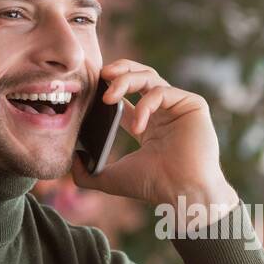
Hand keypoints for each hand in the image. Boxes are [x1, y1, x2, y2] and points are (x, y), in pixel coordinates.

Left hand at [71, 60, 237, 214]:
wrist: (182, 193)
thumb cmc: (153, 187)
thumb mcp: (111, 179)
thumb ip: (87, 174)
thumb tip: (71, 160)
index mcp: (148, 125)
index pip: (126, 97)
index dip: (107, 87)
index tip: (91, 89)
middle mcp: (164, 112)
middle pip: (139, 76)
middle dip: (118, 71)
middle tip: (100, 75)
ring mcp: (178, 107)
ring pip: (149, 76)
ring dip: (125, 80)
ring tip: (108, 96)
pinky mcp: (192, 104)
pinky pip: (162, 91)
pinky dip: (145, 105)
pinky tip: (138, 126)